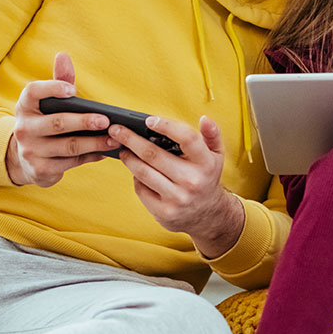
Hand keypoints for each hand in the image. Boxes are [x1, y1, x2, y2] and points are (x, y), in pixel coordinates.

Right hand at [5, 52, 116, 186]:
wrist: (25, 158)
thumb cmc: (44, 121)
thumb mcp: (48, 102)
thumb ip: (59, 80)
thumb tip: (63, 56)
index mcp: (25, 105)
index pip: (34, 91)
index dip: (52, 88)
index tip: (72, 90)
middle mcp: (24, 127)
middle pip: (57, 123)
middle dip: (84, 122)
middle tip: (106, 120)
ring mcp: (30, 150)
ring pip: (68, 146)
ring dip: (94, 143)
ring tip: (114, 139)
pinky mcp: (40, 169)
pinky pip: (70, 162)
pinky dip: (90, 157)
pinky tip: (104, 152)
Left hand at [112, 113, 244, 256]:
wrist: (208, 214)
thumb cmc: (206, 177)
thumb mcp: (216, 155)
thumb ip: (212, 134)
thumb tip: (205, 118)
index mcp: (206, 163)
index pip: (187, 138)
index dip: (166, 126)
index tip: (148, 120)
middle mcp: (192, 181)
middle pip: (153, 154)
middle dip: (130, 139)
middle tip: (116, 130)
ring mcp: (177, 198)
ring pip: (143, 172)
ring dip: (128, 158)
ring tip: (123, 150)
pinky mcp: (164, 212)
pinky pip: (141, 189)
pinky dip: (135, 177)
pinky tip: (135, 170)